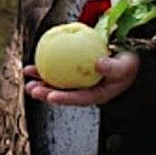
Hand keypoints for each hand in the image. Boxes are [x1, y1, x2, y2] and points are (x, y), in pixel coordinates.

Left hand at [23, 51, 139, 105]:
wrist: (129, 58)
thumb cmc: (128, 65)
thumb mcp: (125, 66)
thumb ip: (113, 67)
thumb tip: (98, 64)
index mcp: (97, 95)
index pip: (78, 98)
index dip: (64, 99)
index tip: (51, 96)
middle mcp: (85, 90)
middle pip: (63, 93)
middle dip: (45, 92)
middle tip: (31, 88)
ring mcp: (79, 82)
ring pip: (58, 81)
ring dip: (41, 79)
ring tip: (27, 72)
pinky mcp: (75, 71)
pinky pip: (60, 67)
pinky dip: (49, 63)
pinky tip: (38, 55)